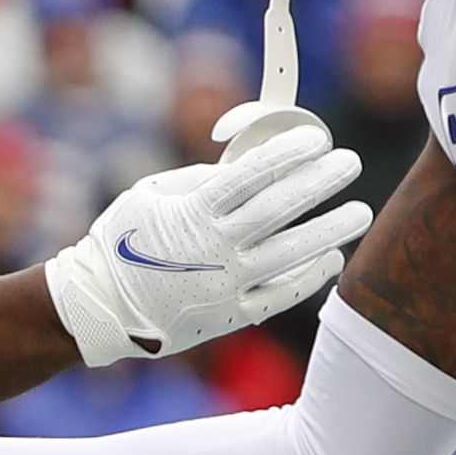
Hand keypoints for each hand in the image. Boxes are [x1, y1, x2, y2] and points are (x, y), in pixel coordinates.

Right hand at [41, 106, 369, 363]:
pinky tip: (331, 259)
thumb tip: (239, 168)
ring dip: (330, 230)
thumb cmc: (117, 244)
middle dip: (319, 182)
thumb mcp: (147, 196)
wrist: (96, 308)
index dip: (288, 153)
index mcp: (193, 211)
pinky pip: (279, 295)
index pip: (252, 174)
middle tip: (350, 163)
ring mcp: (225, 284)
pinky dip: (308, 278)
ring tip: (359, 212)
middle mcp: (215, 247)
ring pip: (291, 253)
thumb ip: (195, 181)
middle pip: (280, 208)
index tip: (317, 139)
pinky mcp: (228, 315)